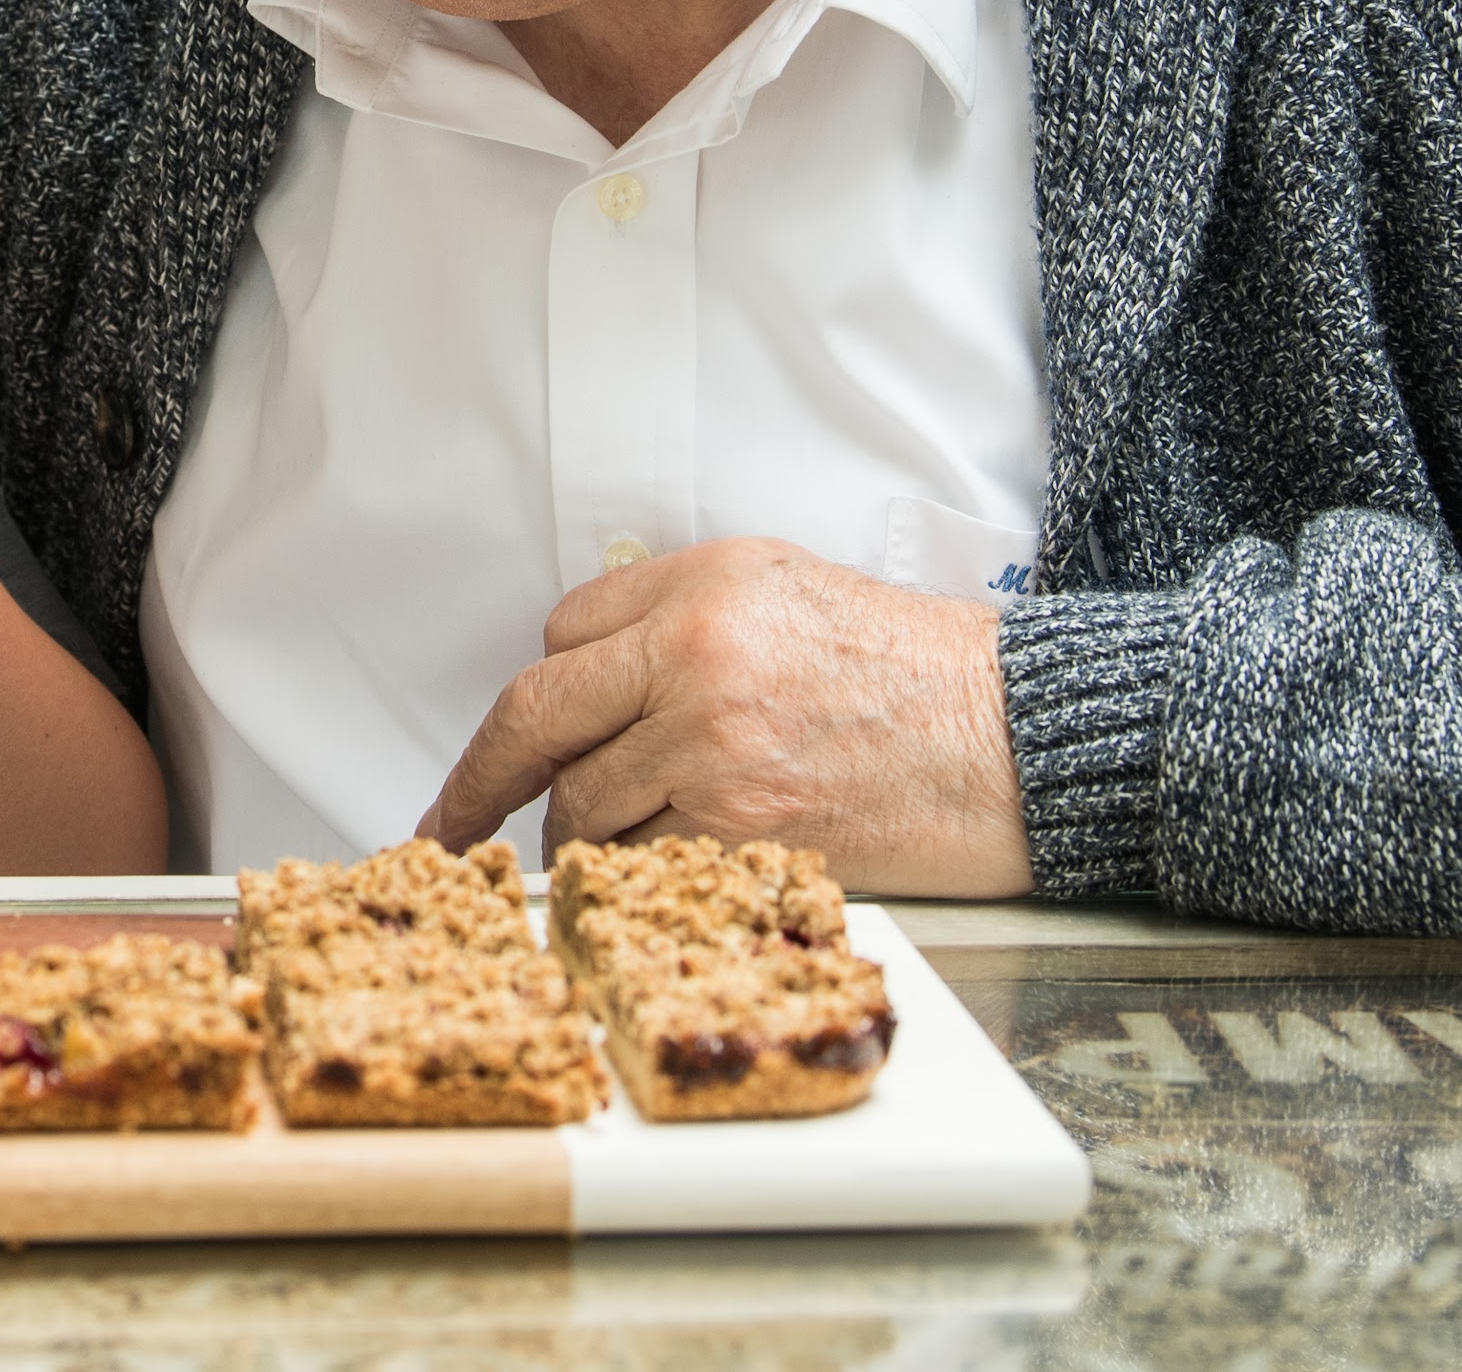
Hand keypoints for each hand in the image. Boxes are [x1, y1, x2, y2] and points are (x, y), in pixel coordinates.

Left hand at [417, 536, 1035, 897]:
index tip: (516, 736)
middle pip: (535, 719)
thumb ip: (678, 612)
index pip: (562, 638)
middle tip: (448, 821)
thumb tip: (593, 667)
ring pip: (582, 807)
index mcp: (702, 587)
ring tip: (621, 842)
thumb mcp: (786, 584)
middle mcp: (695, 659)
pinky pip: (643, 864)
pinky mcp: (742, 834)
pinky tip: (667, 873)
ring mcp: (712, 752)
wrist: (1013, 741)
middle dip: (480, 779)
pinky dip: (641, 876)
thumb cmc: (915, 669)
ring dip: (580, 835)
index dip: (547, 694)